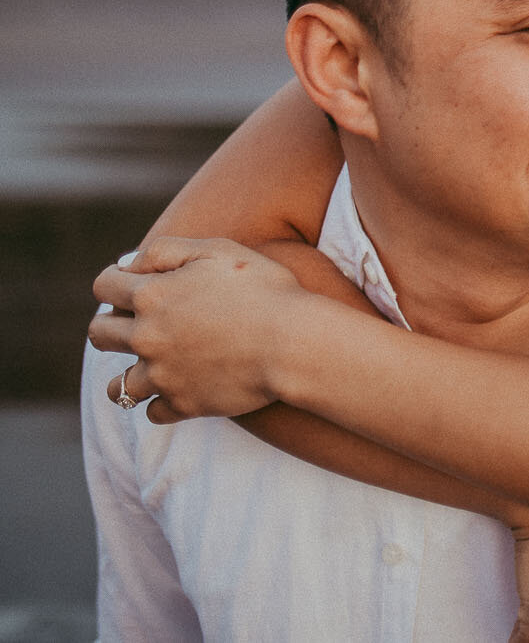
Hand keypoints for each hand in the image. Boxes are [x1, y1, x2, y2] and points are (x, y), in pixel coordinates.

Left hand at [89, 237, 307, 422]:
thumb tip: (133, 262)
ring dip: (128, 376)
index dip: (115, 282)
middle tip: (139, 325)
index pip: (103, 286)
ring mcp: (161, 375)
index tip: (132, 285)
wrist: (295, 343)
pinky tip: (180, 390)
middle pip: (99, 335)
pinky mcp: (183, 404)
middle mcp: (146, 337)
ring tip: (151, 368)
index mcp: (152, 295)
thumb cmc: (265, 290)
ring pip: (118, 386)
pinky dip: (163, 403)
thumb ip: (168, 249)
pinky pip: (154, 412)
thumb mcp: (219, 250)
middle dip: (111, 326)